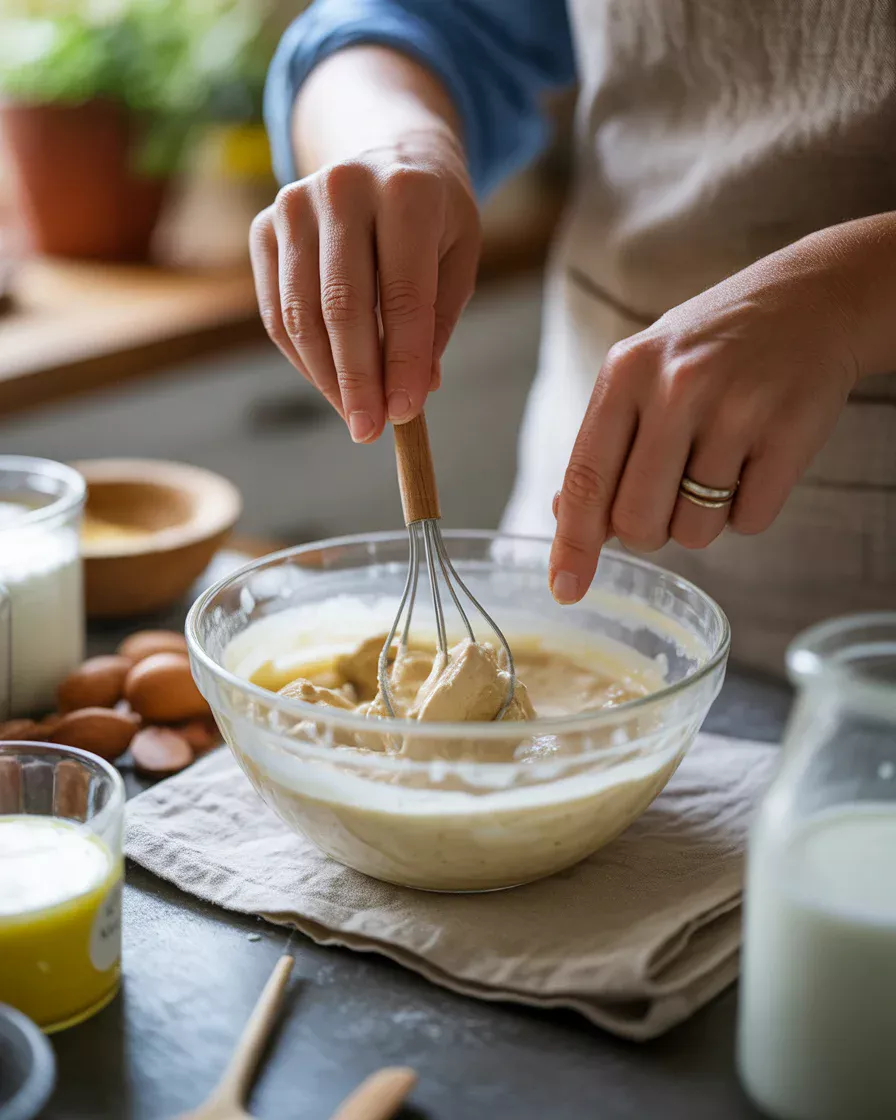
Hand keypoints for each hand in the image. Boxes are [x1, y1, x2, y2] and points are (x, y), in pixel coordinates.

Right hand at [250, 138, 480, 442]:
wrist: (387, 153)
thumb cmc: (432, 217)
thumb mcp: (458, 258)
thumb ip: (435, 322)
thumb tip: (413, 391)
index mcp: (406, 191)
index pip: (403, 295)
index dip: (403, 362)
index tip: (404, 414)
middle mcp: (343, 188)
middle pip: (343, 307)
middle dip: (358, 379)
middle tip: (370, 430)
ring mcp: (293, 204)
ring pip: (302, 314)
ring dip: (327, 377)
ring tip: (354, 415)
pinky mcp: (264, 226)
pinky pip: (277, 311)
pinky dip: (303, 358)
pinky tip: (330, 384)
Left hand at [549, 250, 860, 603]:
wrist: (810, 301)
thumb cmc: (710, 349)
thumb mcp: (641, 375)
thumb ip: (603, 445)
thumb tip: (563, 516)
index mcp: (627, 373)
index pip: (587, 479)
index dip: (573, 544)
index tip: (564, 589)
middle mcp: (677, 388)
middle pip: (638, 522)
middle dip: (647, 531)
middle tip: (667, 494)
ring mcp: (736, 410)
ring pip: (695, 532)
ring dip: (701, 520)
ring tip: (717, 463)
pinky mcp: (790, 435)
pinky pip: (749, 522)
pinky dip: (748, 509)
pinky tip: (754, 459)